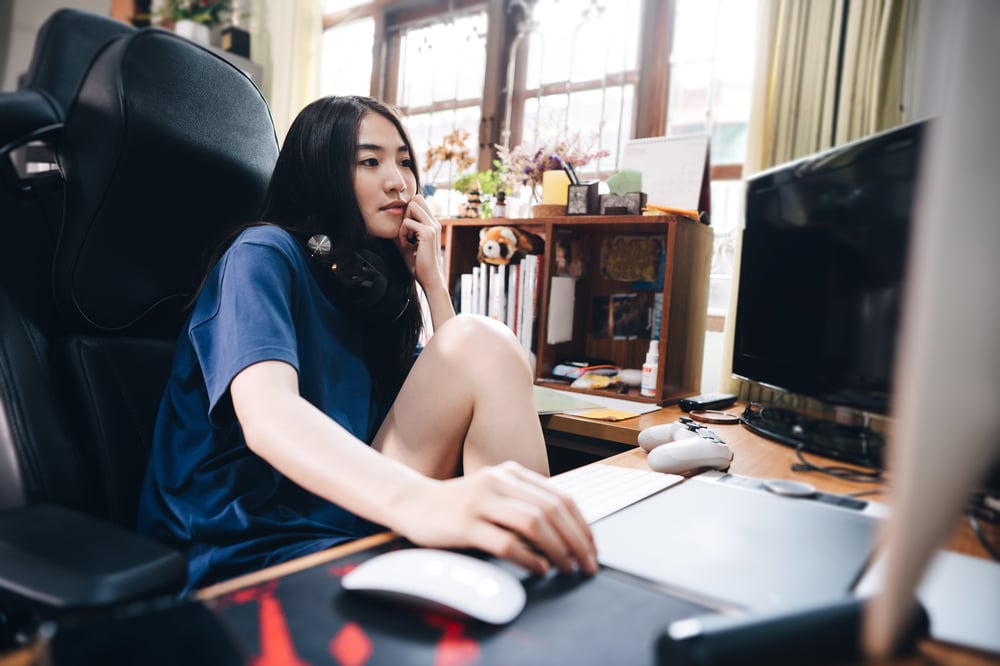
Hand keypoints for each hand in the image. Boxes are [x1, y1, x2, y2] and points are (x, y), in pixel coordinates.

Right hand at [390, 461, 598, 575]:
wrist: (412, 502)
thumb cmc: (459, 505)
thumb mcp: (495, 494)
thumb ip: (524, 505)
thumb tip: (567, 535)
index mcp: (512, 472)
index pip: (561, 497)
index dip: (582, 525)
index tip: (592, 548)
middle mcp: (499, 481)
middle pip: (552, 511)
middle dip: (576, 540)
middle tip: (587, 564)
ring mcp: (481, 501)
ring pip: (534, 524)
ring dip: (557, 550)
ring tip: (566, 568)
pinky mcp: (465, 523)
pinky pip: (506, 542)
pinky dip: (528, 558)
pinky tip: (539, 568)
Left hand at [396, 194, 443, 289]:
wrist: (429, 278)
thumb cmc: (419, 264)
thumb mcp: (407, 245)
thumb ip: (401, 233)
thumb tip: (388, 226)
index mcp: (432, 224)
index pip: (419, 202)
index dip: (408, 211)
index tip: (404, 229)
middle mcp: (434, 223)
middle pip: (416, 199)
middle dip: (405, 213)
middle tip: (404, 231)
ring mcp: (432, 226)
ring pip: (412, 206)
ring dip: (403, 222)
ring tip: (405, 238)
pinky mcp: (428, 233)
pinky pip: (408, 222)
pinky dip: (402, 233)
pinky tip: (405, 245)